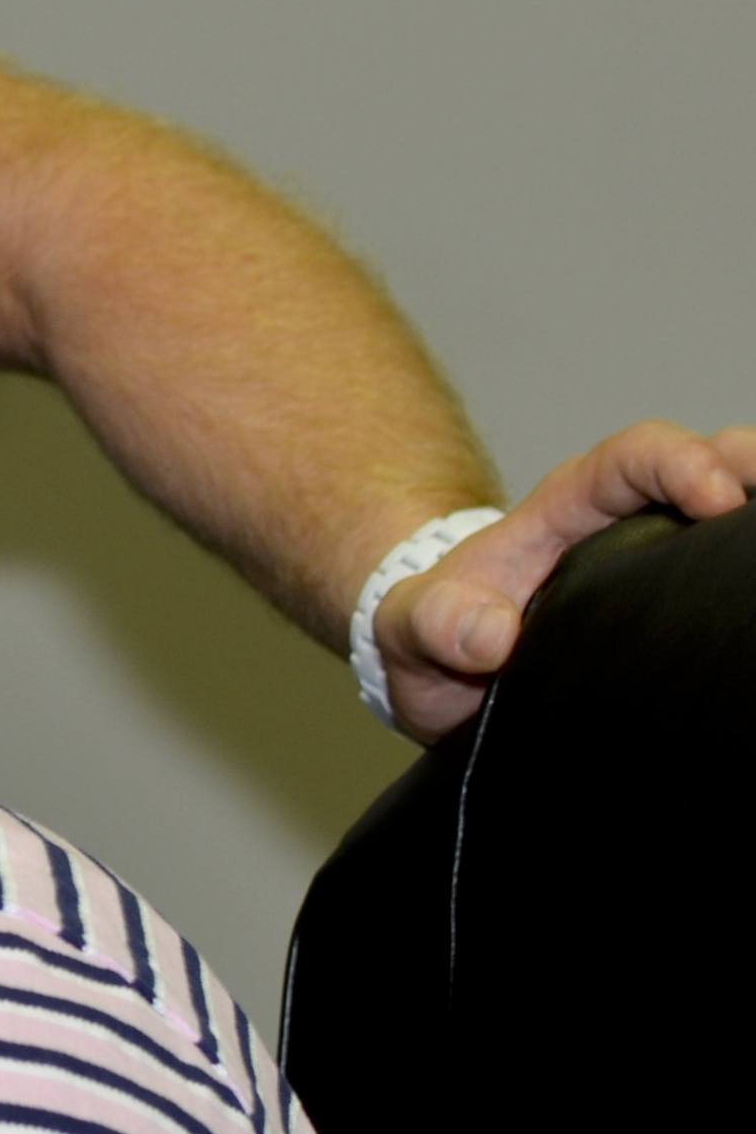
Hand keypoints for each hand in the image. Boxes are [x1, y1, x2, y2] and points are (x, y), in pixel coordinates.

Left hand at [380, 420, 755, 738]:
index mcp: (564, 511)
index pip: (631, 459)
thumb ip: (435, 624)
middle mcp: (623, 524)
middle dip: (752, 471)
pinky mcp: (671, 601)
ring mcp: (656, 559)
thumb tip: (491, 636)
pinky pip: (724, 572)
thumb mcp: (411, 627)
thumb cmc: (432, 632)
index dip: (680, 464)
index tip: (719, 498)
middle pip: (709, 468)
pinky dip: (749, 567)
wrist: (443, 674)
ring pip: (731, 517)